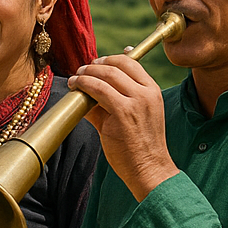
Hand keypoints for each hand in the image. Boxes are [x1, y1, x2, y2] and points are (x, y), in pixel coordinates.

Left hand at [70, 54, 177, 201]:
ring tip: (75, 79)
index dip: (110, 59)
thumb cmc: (138, 146)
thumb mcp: (132, 117)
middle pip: (116, 65)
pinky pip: (97, 90)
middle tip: (81, 71)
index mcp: (152, 91)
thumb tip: (87, 92)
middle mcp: (147, 93)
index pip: (131, 63)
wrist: (149, 168)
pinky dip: (83, 85)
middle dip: (94, 65)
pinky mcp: (122, 112)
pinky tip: (75, 87)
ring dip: (85, 74)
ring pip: (105, 75)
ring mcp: (136, 101)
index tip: (96, 63)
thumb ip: (112, 102)